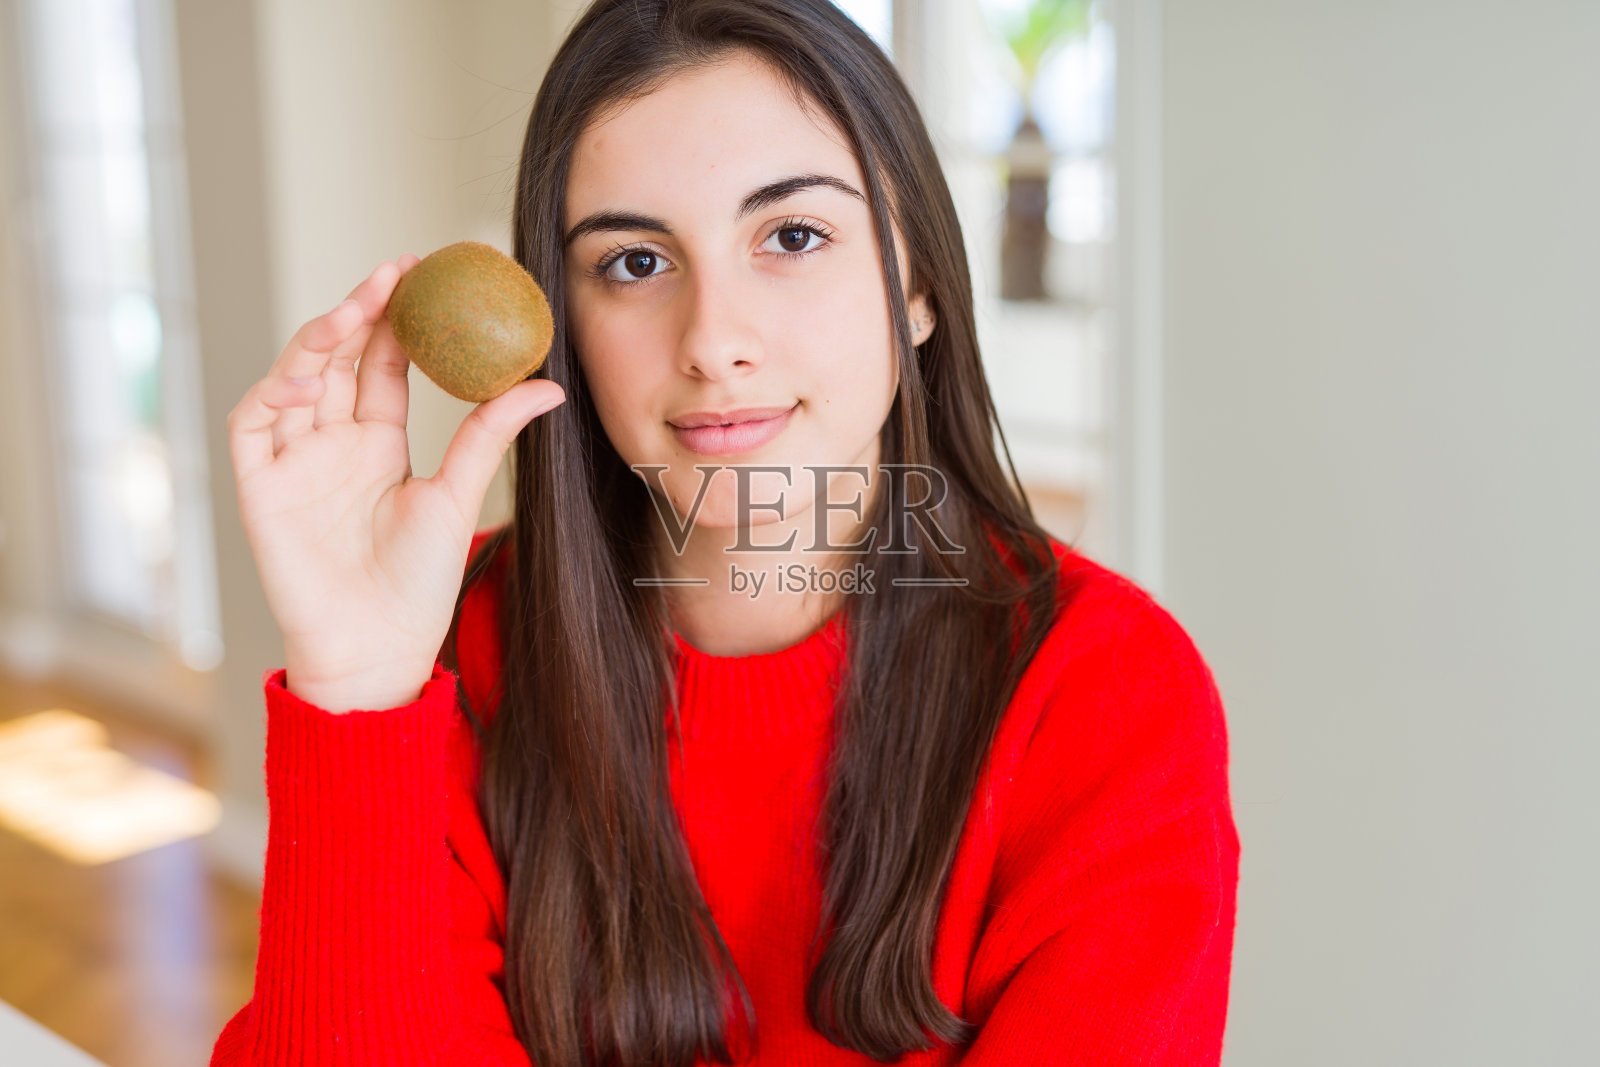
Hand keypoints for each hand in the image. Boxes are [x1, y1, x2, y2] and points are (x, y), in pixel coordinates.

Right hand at [227, 256, 563, 711]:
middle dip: (361, 311)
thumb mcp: (457, 495)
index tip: (425, 274)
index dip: (397, 319)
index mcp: (379, 444)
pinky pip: (253, 425)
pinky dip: (275, 393)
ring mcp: (293, 462)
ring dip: (320, 339)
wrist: (378, 649)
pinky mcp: (259, 487)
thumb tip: (547, 384)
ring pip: (295, 378)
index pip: (383, 364)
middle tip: (396, 273)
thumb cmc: (418, 585)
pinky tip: (313, 377)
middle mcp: (333, 444)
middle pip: (338, 359)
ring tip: (357, 308)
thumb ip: (488, 434)